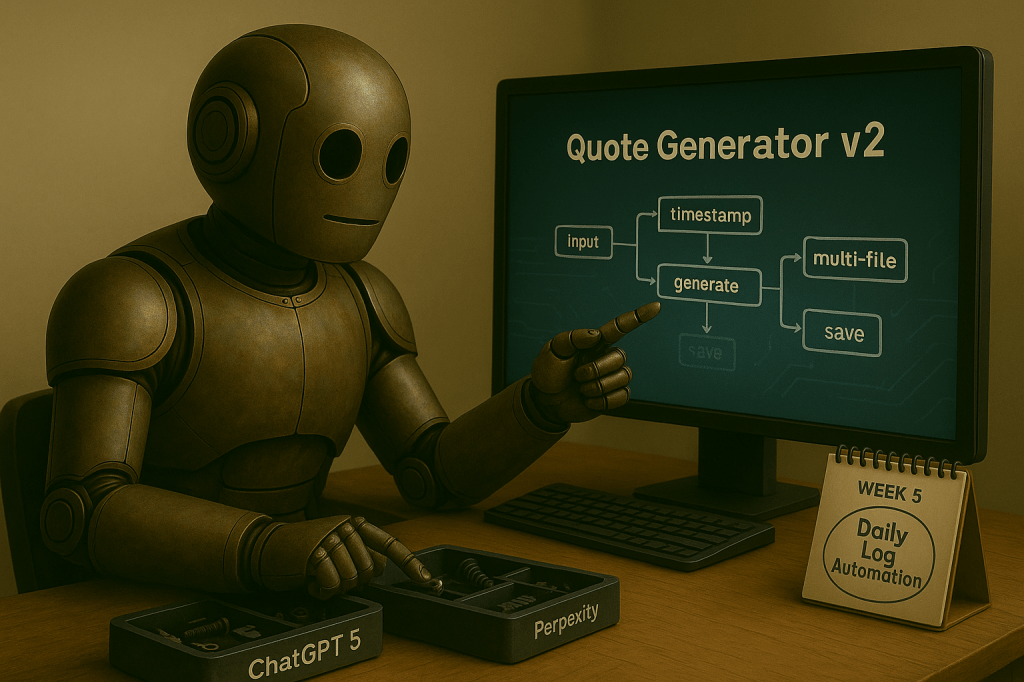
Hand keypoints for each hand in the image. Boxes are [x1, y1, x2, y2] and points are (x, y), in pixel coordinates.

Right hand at [253, 515, 438, 599]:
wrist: (267, 548)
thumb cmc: (306, 554)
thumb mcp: (337, 552)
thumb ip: (361, 557)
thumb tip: (380, 568)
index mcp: (356, 526)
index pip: (389, 544)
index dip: (410, 564)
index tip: (427, 580)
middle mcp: (346, 527)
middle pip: (368, 571)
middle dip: (351, 582)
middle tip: (330, 576)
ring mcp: (330, 537)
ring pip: (351, 579)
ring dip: (333, 587)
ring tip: (317, 577)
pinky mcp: (314, 551)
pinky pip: (331, 583)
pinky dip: (320, 590)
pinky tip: (309, 581)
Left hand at [528, 301, 659, 424]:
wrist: (544, 401)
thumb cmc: (548, 372)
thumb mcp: (553, 350)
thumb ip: (572, 338)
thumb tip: (596, 334)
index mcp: (595, 343)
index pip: (620, 327)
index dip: (639, 316)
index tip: (656, 307)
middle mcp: (606, 358)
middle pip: (620, 357)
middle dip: (597, 369)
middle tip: (577, 376)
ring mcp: (610, 377)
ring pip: (624, 377)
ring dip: (598, 386)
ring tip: (581, 388)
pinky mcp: (612, 397)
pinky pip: (622, 396)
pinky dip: (602, 401)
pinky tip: (588, 400)